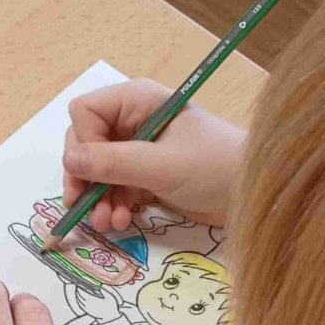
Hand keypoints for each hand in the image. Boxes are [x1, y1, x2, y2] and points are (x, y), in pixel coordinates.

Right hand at [62, 78, 246, 233]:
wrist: (254, 195)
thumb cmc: (215, 168)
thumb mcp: (162, 166)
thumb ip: (114, 163)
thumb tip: (70, 162)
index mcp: (138, 101)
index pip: (85, 113)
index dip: (83, 144)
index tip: (93, 174)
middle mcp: (134, 120)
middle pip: (86, 143)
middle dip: (84, 177)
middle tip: (83, 207)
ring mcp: (140, 149)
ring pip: (98, 170)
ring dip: (97, 198)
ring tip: (105, 223)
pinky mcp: (147, 175)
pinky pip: (115, 187)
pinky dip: (113, 205)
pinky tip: (122, 222)